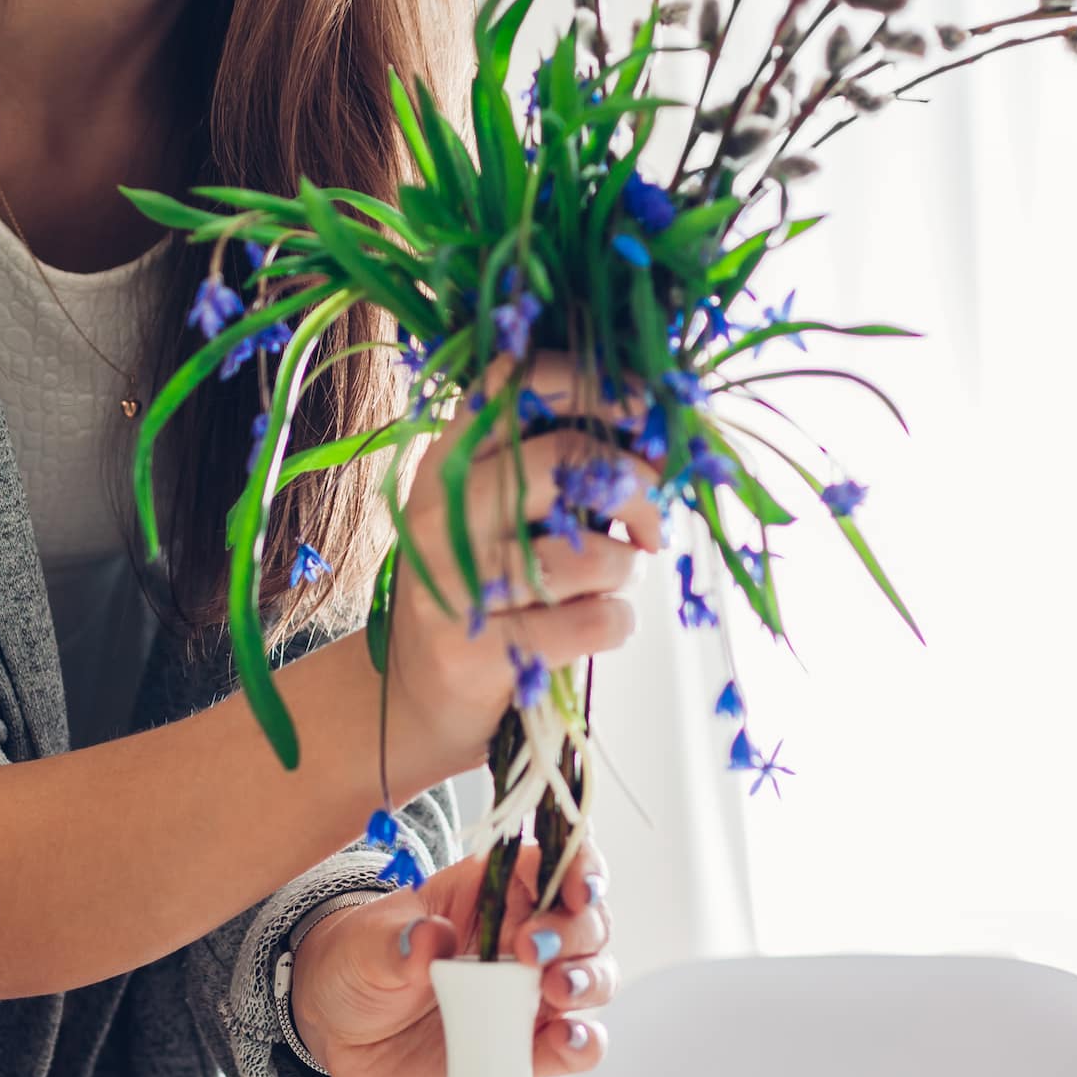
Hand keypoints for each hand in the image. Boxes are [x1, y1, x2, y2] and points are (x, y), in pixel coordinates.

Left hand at [290, 834, 616, 1076]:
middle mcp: (524, 932)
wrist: (342, 1031)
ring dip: (588, 980)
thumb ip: (397, 941)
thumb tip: (429, 941)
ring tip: (555, 991)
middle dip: (574, 930)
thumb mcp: (366, 943)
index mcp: (492, 886)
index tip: (575, 888)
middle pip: (586, 918)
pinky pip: (575, 1042)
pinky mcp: (528, 1044)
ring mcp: (531, 990)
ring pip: (595, 975)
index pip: (553, 859)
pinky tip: (568, 1041)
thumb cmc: (361, 963)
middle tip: (533, 951)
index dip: (578, 865)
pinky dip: (583, 1042)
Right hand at [392, 349, 664, 773]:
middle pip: (563, 459)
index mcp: (447, 460)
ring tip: (609, 581)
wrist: (418, 692)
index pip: (513, 386)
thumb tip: (658, 449)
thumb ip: (555, 472)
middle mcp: (439, 511)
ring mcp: (450, 581)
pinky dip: (617, 623)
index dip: (590, 384)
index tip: (643, 406)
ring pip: (587, 554)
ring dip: (623, 569)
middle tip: (652, 523)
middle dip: (637, 487)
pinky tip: (600, 624)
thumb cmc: (482, 586)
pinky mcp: (472, 650)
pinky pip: (589, 623)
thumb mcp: (493, 511)